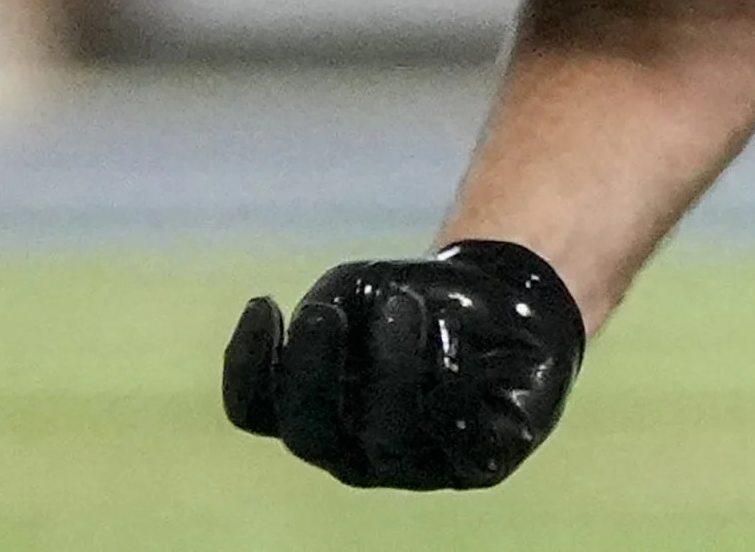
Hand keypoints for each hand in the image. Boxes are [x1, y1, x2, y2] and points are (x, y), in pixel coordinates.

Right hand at [223, 241, 583, 489]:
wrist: (508, 300)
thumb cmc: (420, 299)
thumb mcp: (361, 290)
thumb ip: (330, 312)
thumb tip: (321, 338)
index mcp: (316, 410)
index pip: (257, 409)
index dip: (246, 367)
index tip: (263, 302)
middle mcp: (356, 449)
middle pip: (310, 433)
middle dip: (311, 373)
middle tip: (322, 312)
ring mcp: (416, 463)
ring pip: (386, 437)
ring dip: (391, 365)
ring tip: (404, 303)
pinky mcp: (480, 461)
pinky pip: (459, 439)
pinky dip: (452, 378)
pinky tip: (449, 329)